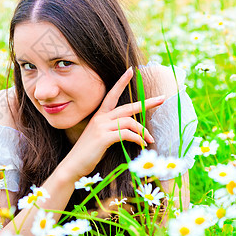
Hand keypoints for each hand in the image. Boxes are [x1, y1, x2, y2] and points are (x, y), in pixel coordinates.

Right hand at [61, 67, 164, 181]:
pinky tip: (141, 145)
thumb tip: (130, 131)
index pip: (112, 94)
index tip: (131, 70)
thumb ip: (112, 130)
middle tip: (162, 99)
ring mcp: (101, 127)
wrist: (74, 164)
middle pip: (127, 107)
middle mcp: (100, 118)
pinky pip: (126, 134)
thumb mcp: (100, 137)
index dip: (121, 82)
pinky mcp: (103, 137)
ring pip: (129, 121)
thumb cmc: (88, 153)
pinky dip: (137, 139)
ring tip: (149, 140)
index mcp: (99, 116)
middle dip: (146, 102)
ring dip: (143, 131)